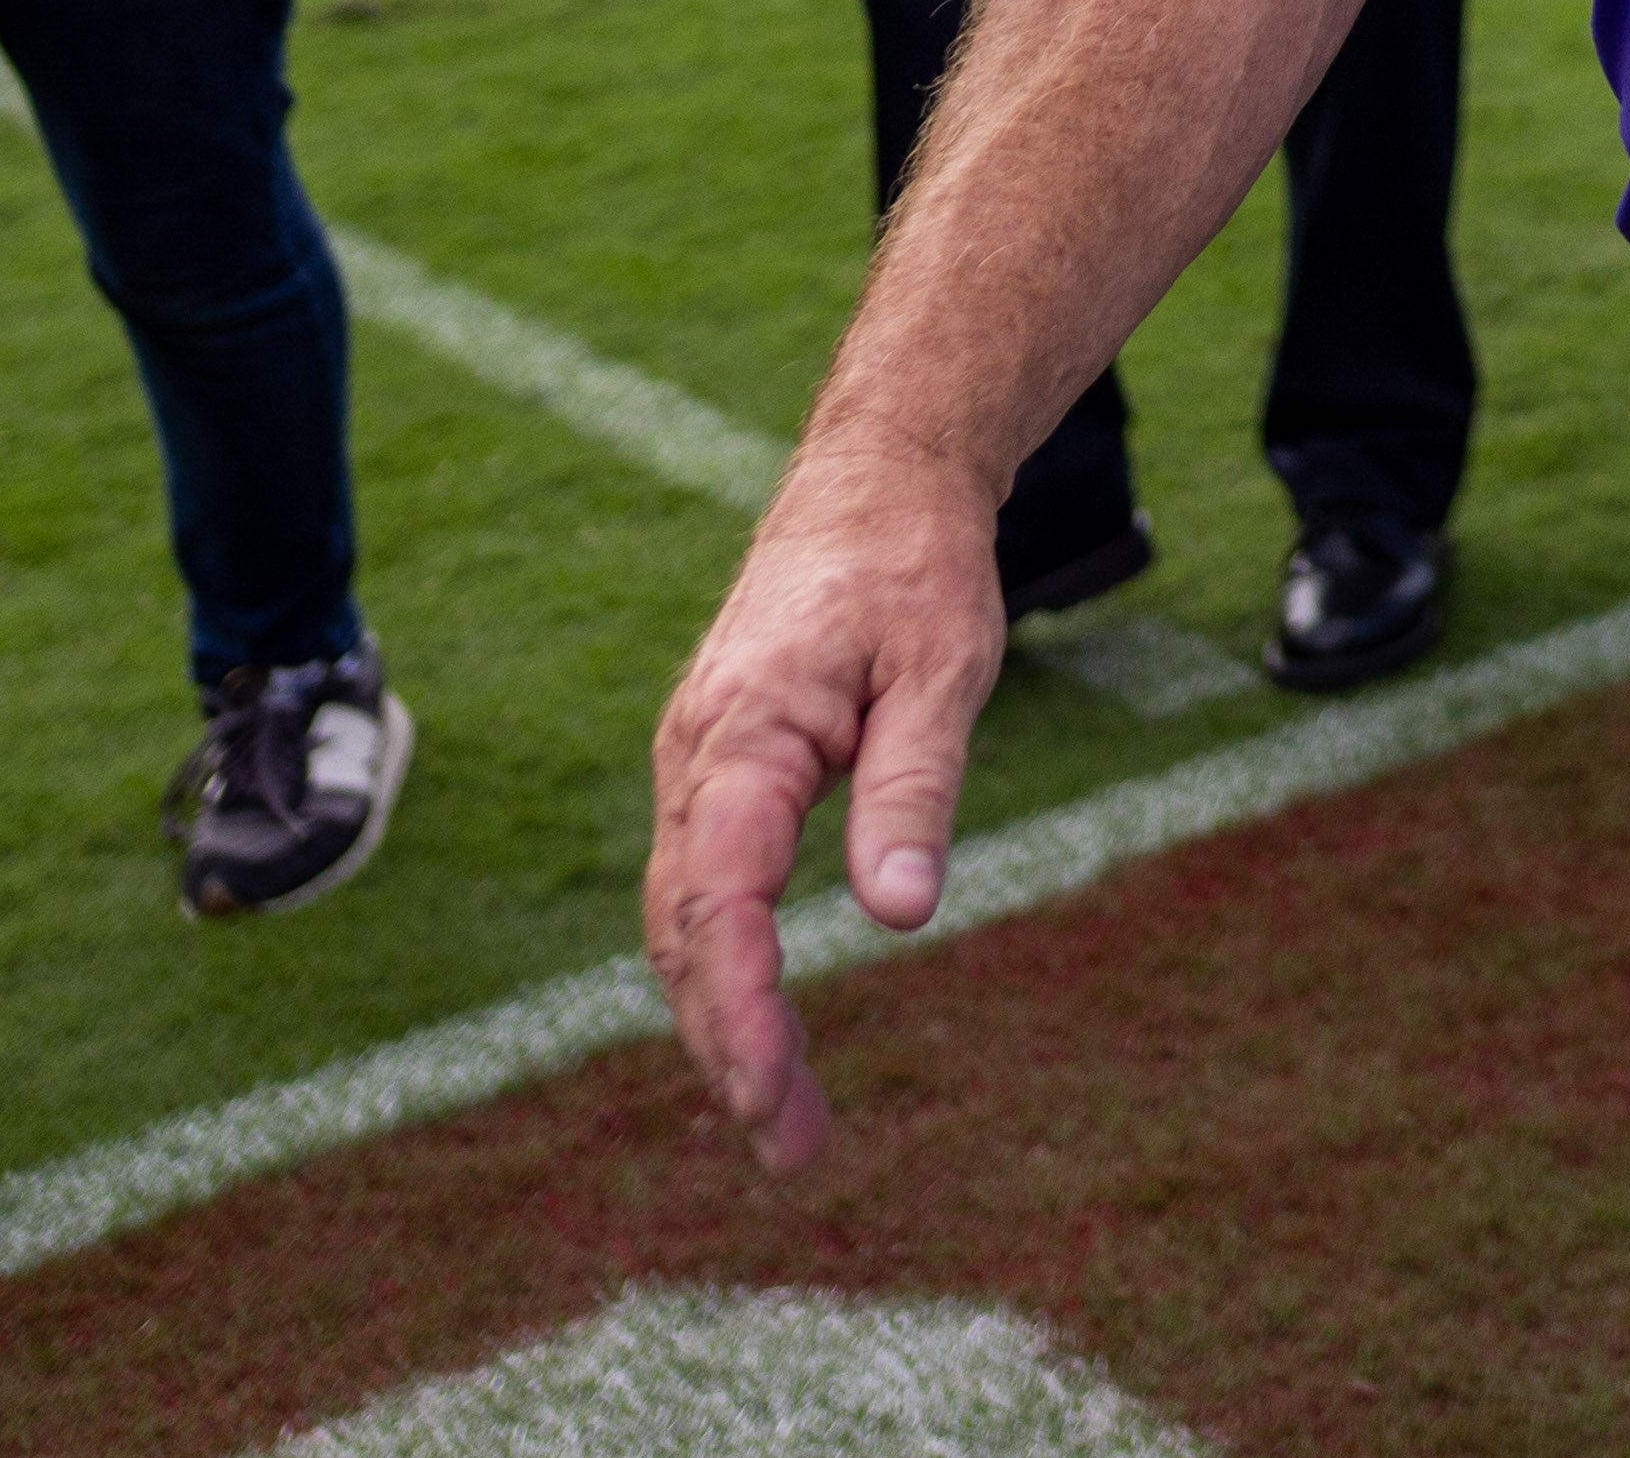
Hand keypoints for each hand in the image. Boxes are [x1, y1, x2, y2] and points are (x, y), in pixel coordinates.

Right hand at [640, 438, 1013, 1171]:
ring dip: (725, 1024)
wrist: (874, 479)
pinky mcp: (719, 776)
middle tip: (794, 1149)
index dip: (741, 1007)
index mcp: (742, 734)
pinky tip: (764, 1028)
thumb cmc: (913, 566)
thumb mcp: (944, 667)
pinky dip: (726, 970)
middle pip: (685, 933)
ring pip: (685, 922)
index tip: (773, 1094)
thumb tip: (900, 913)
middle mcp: (696, 760)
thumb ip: (915, 786)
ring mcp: (697, 769)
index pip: (721, 898)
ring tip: (791, 1124)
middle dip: (729, 1047)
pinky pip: (704, 890)